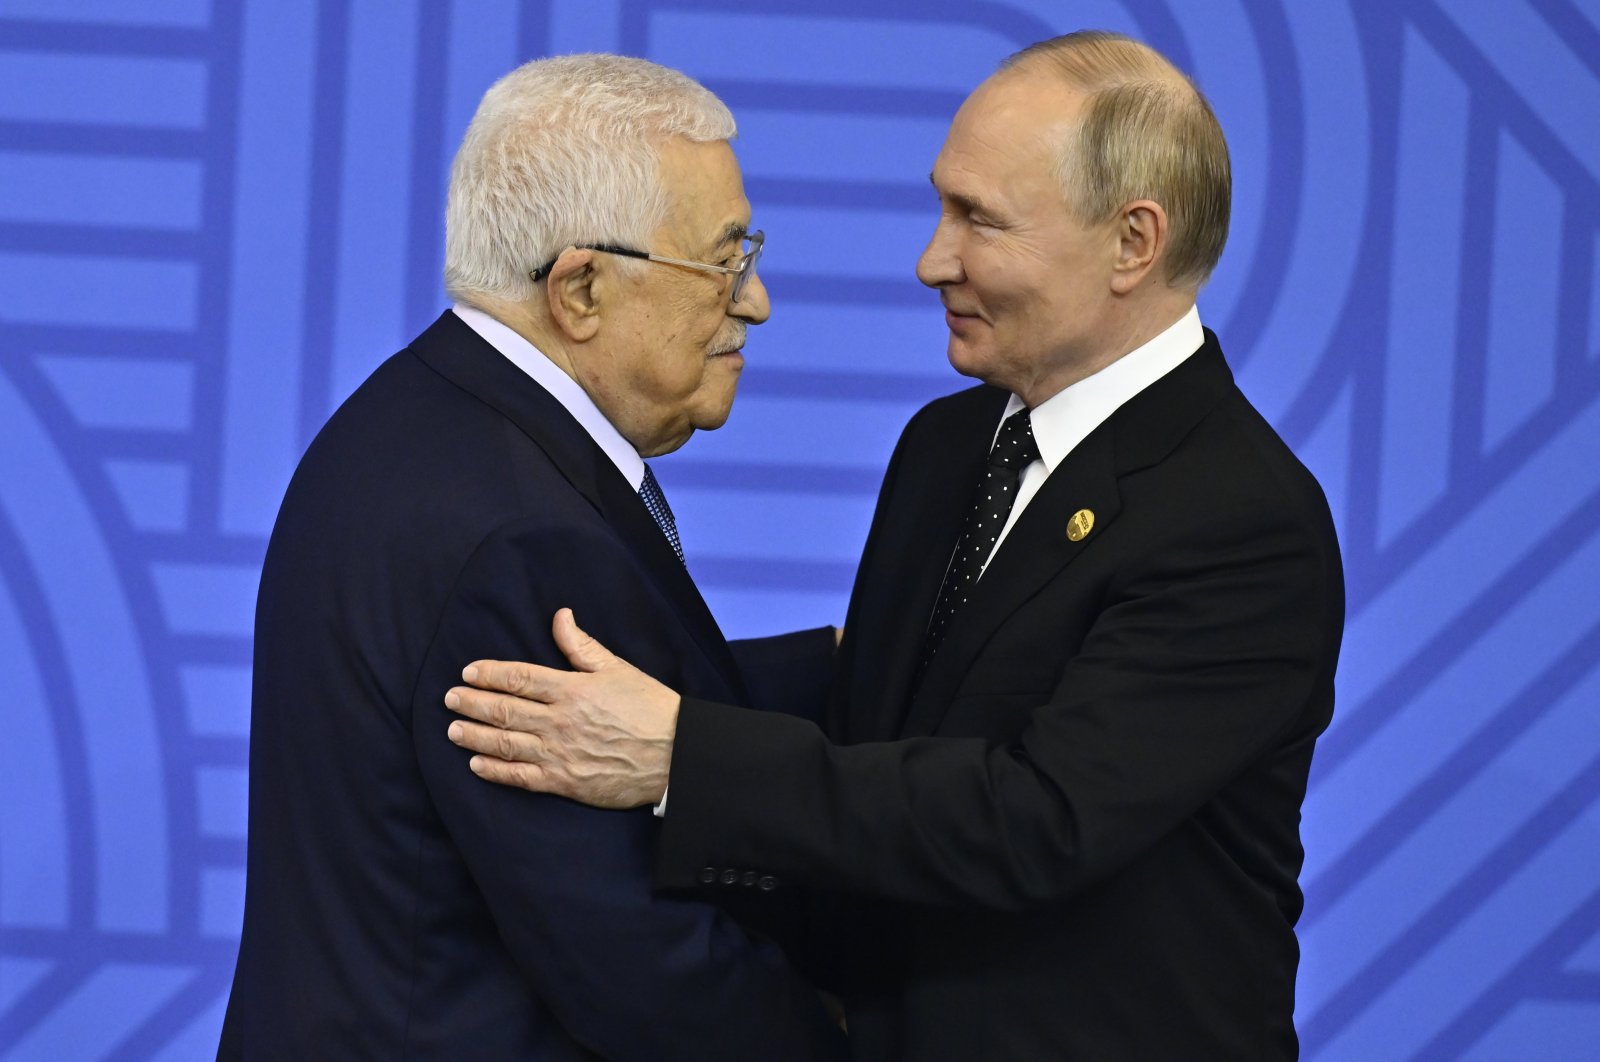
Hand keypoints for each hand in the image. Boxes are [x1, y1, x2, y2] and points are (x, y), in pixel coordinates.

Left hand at [444, 609, 680, 807]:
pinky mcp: (564, 782)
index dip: (489, 674)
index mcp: (571, 689)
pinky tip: (477, 764)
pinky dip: (495, 771)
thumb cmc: (651, 708)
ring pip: (506, 743)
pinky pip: (521, 777)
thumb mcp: (617, 668)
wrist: (677, 754)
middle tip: (450, 699)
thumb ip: (582, 646)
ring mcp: (559, 753)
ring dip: (475, 735)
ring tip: (453, 730)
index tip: (469, 672)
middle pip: (504, 710)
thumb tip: (560, 616)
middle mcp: (559, 721)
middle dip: (472, 703)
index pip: (519, 678)